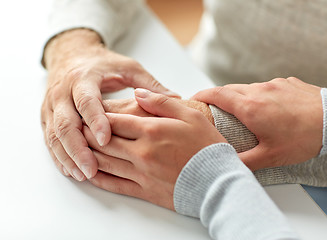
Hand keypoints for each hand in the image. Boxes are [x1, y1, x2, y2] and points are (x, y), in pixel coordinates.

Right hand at [41, 29, 177, 180]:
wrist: (72, 55)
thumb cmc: (102, 64)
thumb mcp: (127, 68)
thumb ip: (148, 84)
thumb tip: (176, 98)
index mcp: (83, 79)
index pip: (86, 101)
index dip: (95, 120)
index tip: (106, 139)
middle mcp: (63, 92)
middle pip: (65, 123)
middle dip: (77, 148)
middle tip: (91, 168)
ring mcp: (52, 105)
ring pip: (54, 135)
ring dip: (67, 156)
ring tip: (82, 174)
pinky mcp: (48, 116)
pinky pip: (49, 138)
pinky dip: (58, 156)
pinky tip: (70, 170)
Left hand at [83, 89, 225, 208]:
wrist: (219, 181)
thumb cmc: (207, 146)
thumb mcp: (189, 115)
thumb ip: (161, 102)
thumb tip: (137, 93)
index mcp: (151, 130)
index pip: (113, 121)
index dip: (96, 116)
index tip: (87, 111)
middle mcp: (141, 152)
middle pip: (104, 141)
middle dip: (86, 133)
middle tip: (75, 127)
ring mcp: (141, 173)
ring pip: (104, 163)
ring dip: (87, 154)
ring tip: (77, 147)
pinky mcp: (144, 191)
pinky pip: (114, 185)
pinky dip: (98, 178)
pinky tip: (90, 172)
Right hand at [193, 77, 322, 170]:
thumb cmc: (304, 138)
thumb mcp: (272, 156)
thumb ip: (245, 162)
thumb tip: (226, 165)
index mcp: (250, 107)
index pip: (216, 94)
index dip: (201, 95)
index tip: (193, 99)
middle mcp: (259, 91)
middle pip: (229, 89)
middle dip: (217, 97)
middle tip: (213, 109)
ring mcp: (274, 84)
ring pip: (247, 87)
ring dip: (239, 97)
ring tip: (242, 112)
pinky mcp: (287, 82)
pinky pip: (265, 86)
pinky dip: (259, 95)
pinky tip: (268, 108)